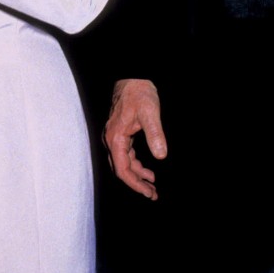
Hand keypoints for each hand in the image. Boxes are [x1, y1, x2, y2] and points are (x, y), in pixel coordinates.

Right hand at [104, 78, 166, 199]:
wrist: (132, 78)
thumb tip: (161, 156)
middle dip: (136, 183)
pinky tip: (147, 170)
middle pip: (121, 169)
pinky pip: (125, 155)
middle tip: (153, 194)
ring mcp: (114, 136)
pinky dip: (136, 164)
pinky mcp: (120, 133)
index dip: (135, 184)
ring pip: (123, 163)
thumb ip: (155, 134)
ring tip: (152, 185)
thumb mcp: (150, 113)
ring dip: (137, 175)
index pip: (122, 169)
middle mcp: (111, 139)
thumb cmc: (139, 93)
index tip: (148, 193)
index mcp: (116, 137)